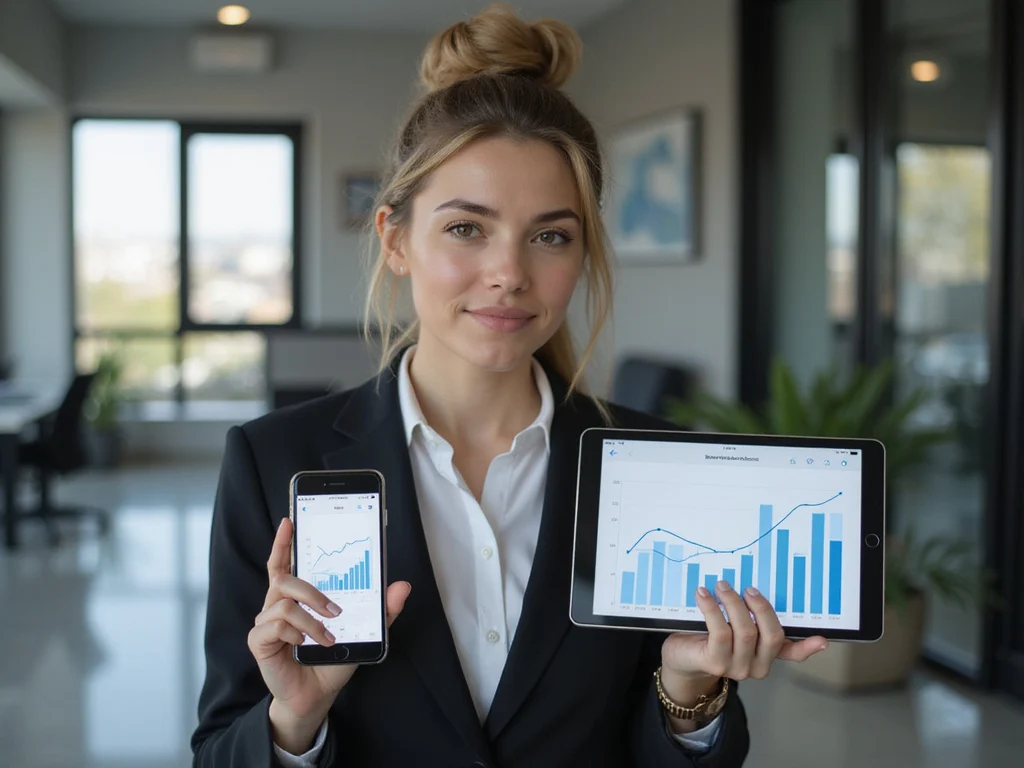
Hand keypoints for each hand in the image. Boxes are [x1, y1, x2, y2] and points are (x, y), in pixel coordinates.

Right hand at [248, 518, 409, 749]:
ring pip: (284, 600)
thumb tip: (402, 586)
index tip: (289, 520)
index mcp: (296, 597)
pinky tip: (304, 646)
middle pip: (286, 578)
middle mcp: (277, 604)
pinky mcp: (259, 641)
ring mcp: (266, 622)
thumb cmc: (332, 660)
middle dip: (313, 590)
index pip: (284, 563)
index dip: (283, 542)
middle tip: (336, 610)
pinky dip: (296, 633)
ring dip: (311, 617)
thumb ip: (382, 609)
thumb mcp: (364, 632)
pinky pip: (275, 624)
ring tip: (327, 637)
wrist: (317, 696)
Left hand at [661, 581, 827, 688]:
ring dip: (733, 603)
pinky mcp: (715, 663)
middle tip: (748, 588)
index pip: (792, 652)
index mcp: (766, 655)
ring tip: (721, 585)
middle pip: (771, 635)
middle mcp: (756, 666)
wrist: (681, 656)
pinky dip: (712, 609)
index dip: (808, 647)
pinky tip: (703, 594)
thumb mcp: (734, 626)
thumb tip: (757, 589)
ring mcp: (736, 667)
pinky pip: (720, 632)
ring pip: (745, 631)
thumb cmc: (710, 636)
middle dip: (761, 607)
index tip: (823, 639)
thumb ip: (751, 616)